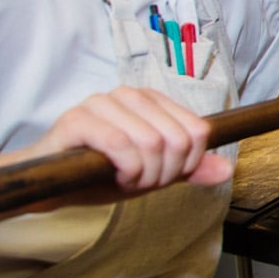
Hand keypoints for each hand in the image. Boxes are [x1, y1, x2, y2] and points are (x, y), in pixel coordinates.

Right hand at [31, 86, 232, 192]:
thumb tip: (227, 171)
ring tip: (126, 179)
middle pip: (176, 140)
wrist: (51, 183)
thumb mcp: (155, 173)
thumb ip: (190, 169)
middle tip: (141, 181)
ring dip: (143, 175)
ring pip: (151, 143)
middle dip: (165, 173)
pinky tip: (115, 176)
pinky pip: (120, 145)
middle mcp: (129, 95)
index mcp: (152, 101)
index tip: (166, 176)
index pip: (197, 132)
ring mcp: (102, 103)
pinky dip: (125, 170)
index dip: (188, 164)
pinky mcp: (77, 119)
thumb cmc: (102, 173)